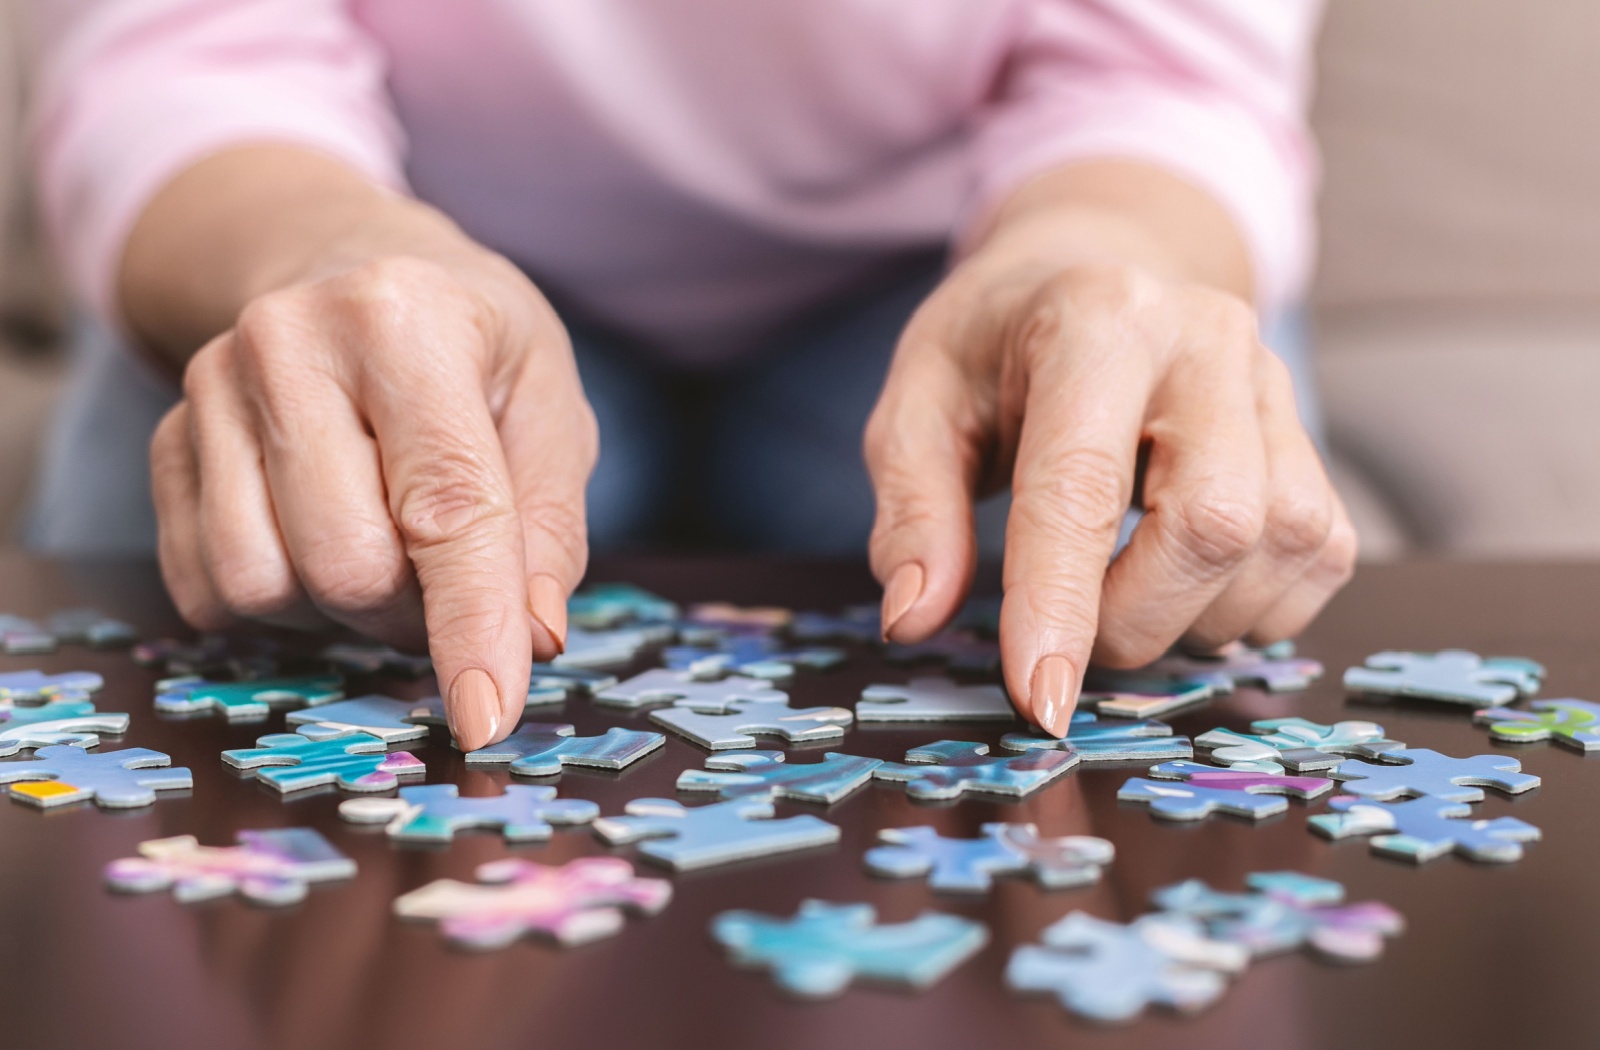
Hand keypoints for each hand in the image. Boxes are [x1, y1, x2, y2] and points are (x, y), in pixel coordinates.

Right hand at [149, 216, 594, 749]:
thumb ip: (550, 524)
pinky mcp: (166, 442)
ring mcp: (209, 390)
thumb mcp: (549, 404)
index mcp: (406, 319)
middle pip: (347, 564)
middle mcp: (287, 343)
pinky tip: (320, 543)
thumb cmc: (472, 346)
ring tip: (388, 551)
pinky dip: (280, 605)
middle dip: (414, 612)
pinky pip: (207, 589)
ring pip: (265, 587)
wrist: (350, 265)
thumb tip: (535, 638)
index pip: (444, 507)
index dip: (472, 625)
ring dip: (343, 612)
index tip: (487, 719)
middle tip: (449, 577)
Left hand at [864, 178, 1355, 736]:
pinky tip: (1187, 587)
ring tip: (1125, 598)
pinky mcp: (1310, 433)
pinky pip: (1320, 553)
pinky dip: (1255, 606)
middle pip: (1214, 521)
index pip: (1083, 485)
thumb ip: (911, 508)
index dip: (1060, 605)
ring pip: (1282, 544)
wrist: (1093, 266)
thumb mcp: (916, 403)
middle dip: (1135, 619)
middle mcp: (1206, 340)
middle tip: (1072, 633)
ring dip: (1198, 617)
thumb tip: (915, 619)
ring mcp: (1273, 384)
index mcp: (1096, 320)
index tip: (1039, 700)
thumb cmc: (994, 345)